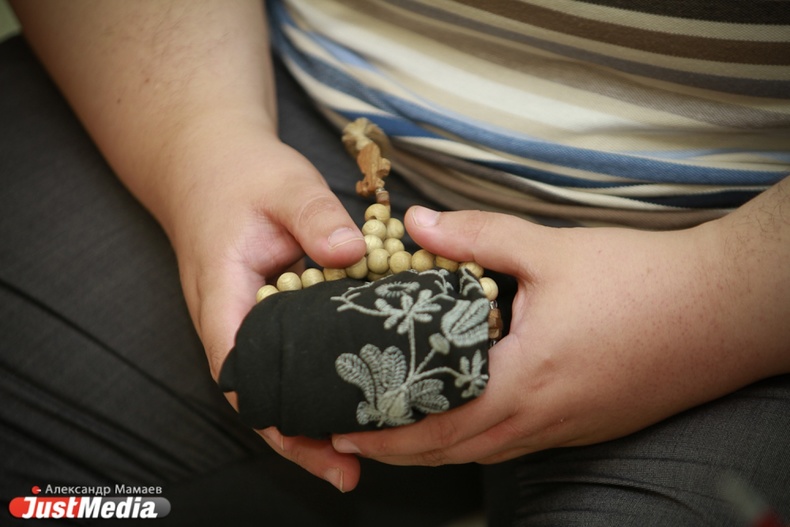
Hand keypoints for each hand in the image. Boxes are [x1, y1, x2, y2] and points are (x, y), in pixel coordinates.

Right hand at [166, 126, 366, 491]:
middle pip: (259, 391)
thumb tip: (351, 254)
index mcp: (224, 295)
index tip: (316, 448)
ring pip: (276, 378)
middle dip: (299, 434)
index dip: (274, 417)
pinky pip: (290, 353)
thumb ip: (314, 216)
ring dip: (311, 412)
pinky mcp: (268, 310)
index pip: (240, 372)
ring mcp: (248, 317)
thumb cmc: (241, 173)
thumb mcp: (283, 185)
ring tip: (364, 446)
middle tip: (352, 467)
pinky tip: (358, 390)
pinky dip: (318, 376)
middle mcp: (231, 318)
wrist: (210, 161)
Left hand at [330, 202, 789, 466]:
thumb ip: (476, 237)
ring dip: (434, 446)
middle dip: (397, 450)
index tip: (343, 427)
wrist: (723, 310)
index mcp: (523, 380)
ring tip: (396, 430)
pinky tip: (463, 417)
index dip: (383, 430)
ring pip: (483, 452)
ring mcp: (565, 428)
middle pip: (451, 450)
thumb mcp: (551, 250)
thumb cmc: (641, 281)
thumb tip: (416, 223)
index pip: (435, 423)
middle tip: (352, 436)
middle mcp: (540, 418)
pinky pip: (515, 444)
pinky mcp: (585, 423)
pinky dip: (475, 439)